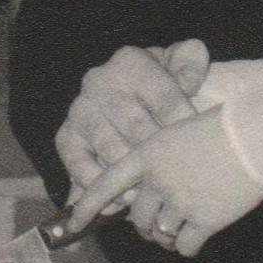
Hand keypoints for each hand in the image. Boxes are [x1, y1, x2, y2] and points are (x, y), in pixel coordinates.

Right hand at [54, 41, 210, 194]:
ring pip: (108, 147)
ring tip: (151, 195)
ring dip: (130, 174)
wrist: (123, 94)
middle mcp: (99, 81)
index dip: (183, 123)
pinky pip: (78, 164)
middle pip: (135, 125)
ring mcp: (80, 110)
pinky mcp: (66, 137)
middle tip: (177, 178)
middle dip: (158, 154)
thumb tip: (189, 79)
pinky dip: (99, 184)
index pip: (163, 95)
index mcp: (130, 62)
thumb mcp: (178, 63)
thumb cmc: (160, 82)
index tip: (196, 146)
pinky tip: (120, 201)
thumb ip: (190, 61)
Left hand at [65, 109, 262, 257]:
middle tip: (154, 226)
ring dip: (165, 237)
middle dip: (143, 225)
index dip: (87, 206)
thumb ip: (162, 160)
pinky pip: (184, 245)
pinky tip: (194, 241)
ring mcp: (181, 201)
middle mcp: (158, 180)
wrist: (258, 136)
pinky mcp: (205, 219)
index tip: (73, 224)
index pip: (106, 184)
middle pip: (137, 217)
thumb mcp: (181, 131)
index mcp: (148, 154)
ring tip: (176, 232)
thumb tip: (151, 191)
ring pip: (160, 233)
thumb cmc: (225, 129)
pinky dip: (186, 246)